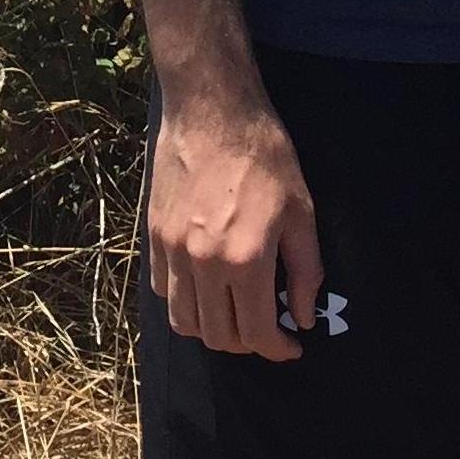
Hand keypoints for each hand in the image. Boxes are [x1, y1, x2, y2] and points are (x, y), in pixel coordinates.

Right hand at [149, 93, 321, 362]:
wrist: (213, 110)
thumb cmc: (265, 155)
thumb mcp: (301, 211)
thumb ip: (305, 270)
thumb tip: (304, 317)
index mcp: (246, 260)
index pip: (257, 333)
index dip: (279, 348)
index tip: (292, 343)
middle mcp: (203, 264)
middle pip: (218, 336)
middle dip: (248, 343)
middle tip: (266, 327)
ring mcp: (173, 250)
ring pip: (184, 321)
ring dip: (212, 329)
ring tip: (233, 313)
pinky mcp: (154, 235)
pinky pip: (163, 289)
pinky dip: (184, 300)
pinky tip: (204, 284)